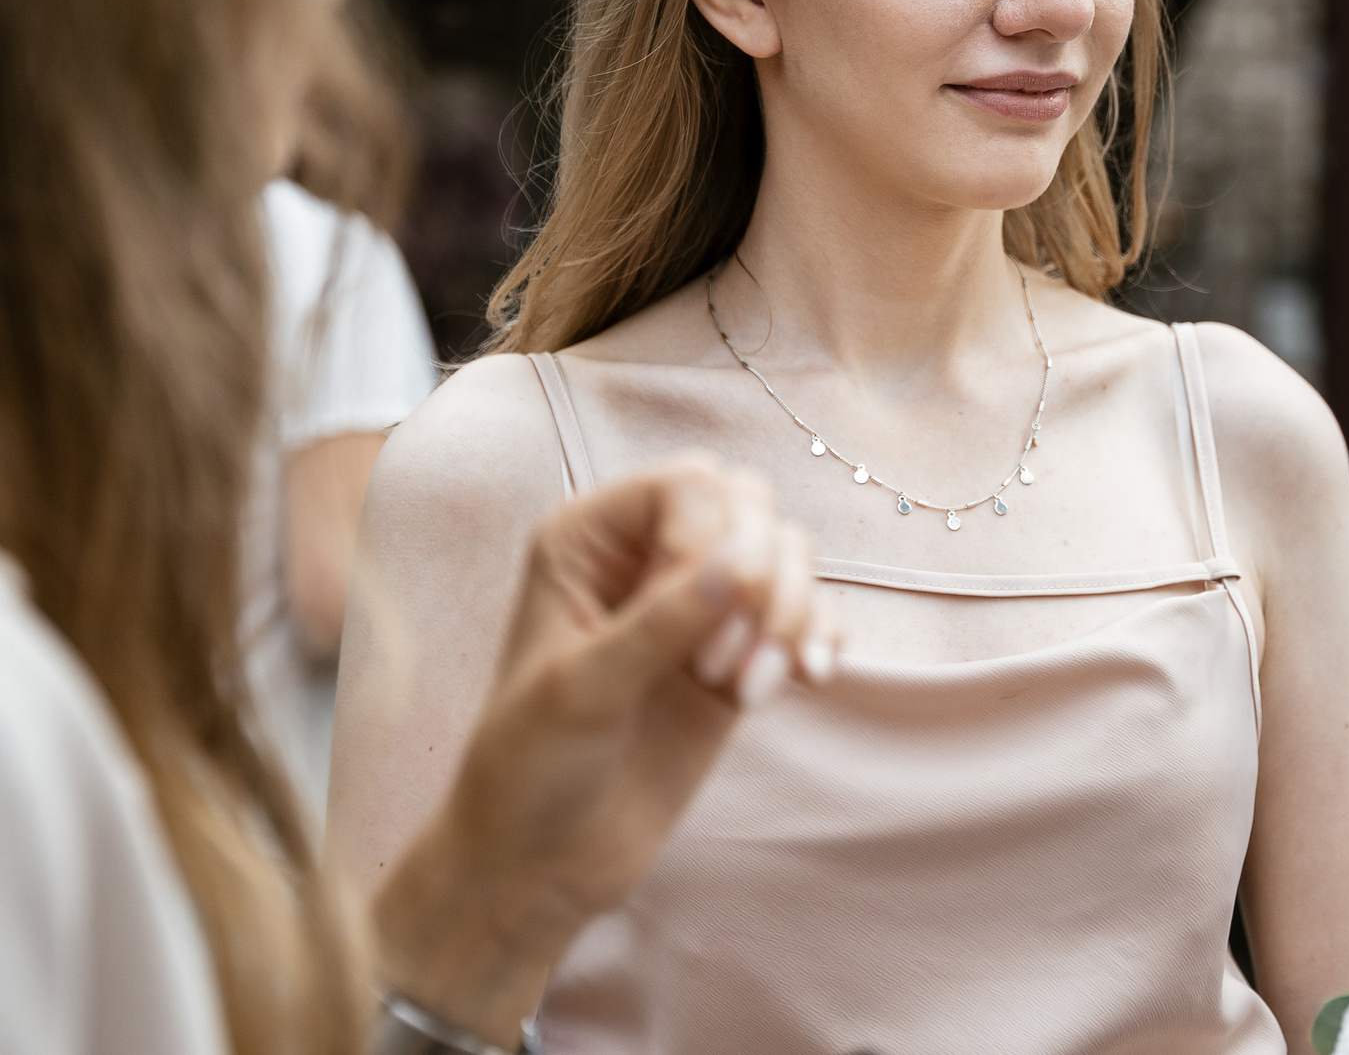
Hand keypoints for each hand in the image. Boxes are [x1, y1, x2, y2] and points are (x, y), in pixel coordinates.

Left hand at [371, 451, 835, 1042]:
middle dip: (760, 580)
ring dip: (788, 616)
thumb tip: (744, 565)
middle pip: (749, 506)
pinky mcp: (737, 654)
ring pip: (786, 553)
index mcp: (588, 537)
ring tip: (747, 691)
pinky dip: (818, 638)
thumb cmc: (529, 770)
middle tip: (718, 666)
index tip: (687, 632)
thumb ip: (660, 624)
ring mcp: (696, 605)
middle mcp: (645, 556)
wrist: (543, 864)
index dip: (708, 544)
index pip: (689, 485)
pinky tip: (808, 680)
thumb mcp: (582, 692)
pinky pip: (807, 611)